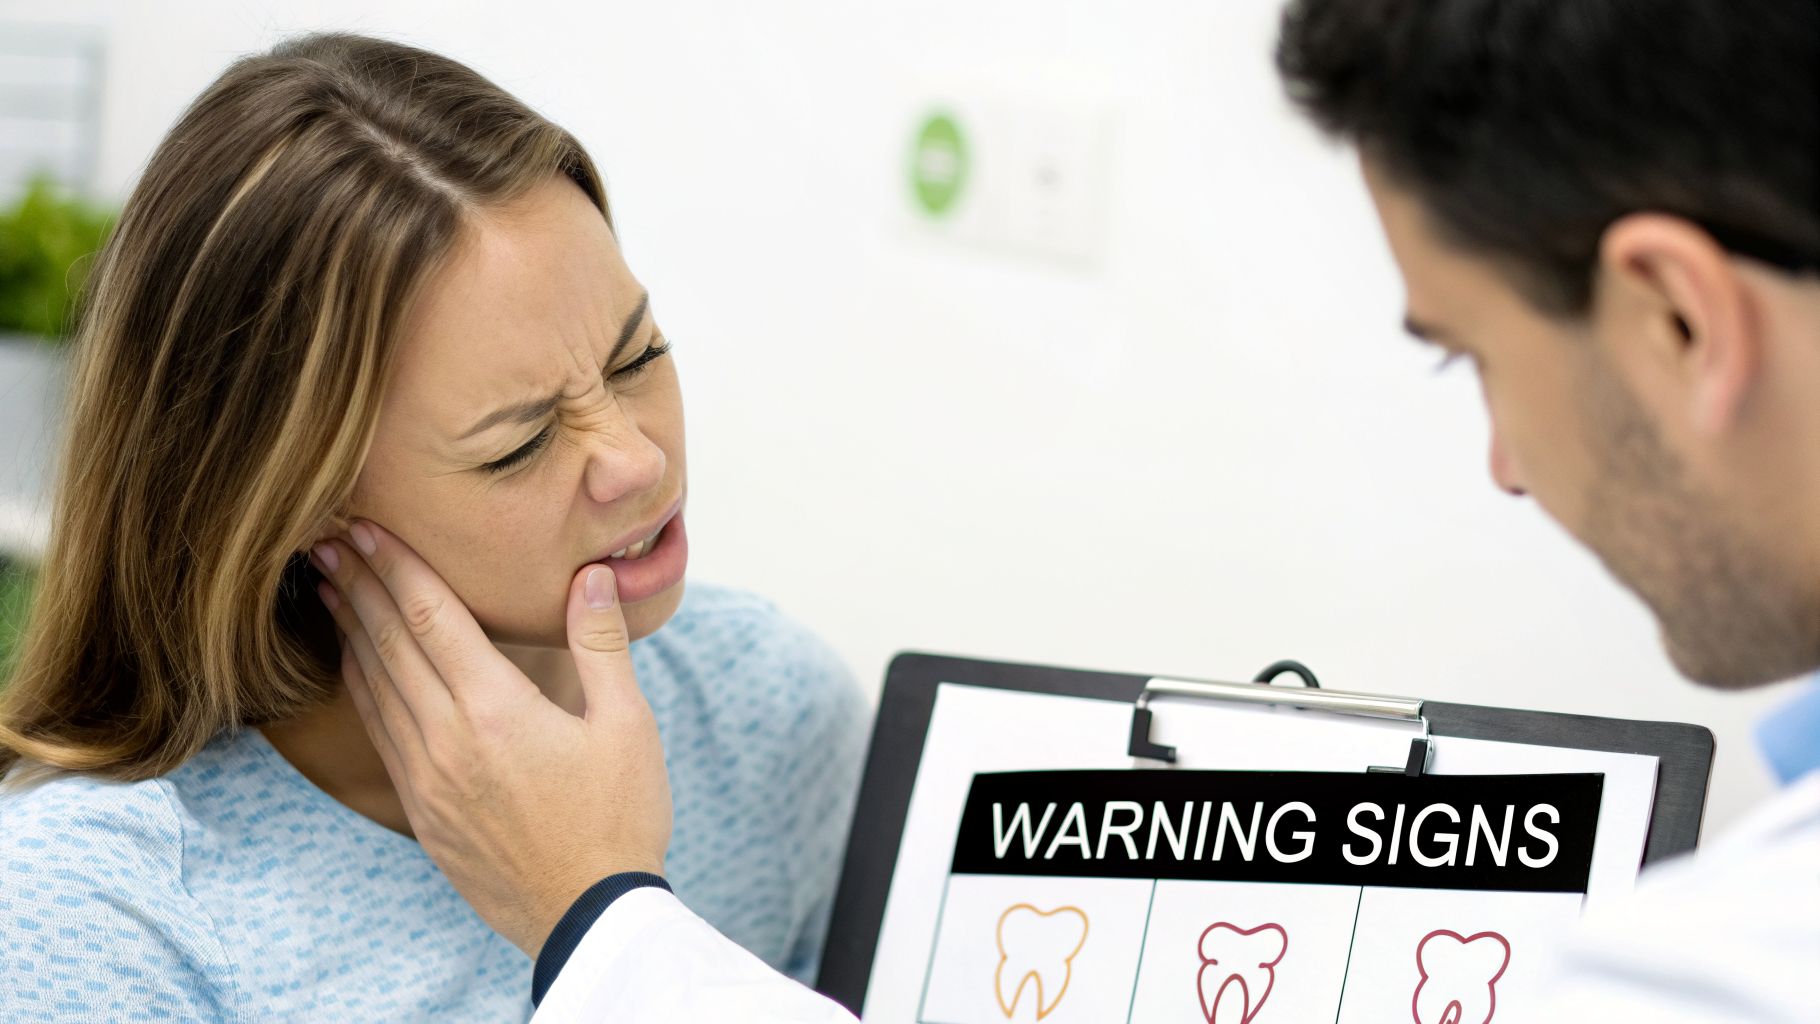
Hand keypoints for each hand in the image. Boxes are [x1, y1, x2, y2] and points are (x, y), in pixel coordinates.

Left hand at [309, 520, 671, 956]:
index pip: (430, 618)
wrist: (588, 917)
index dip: (396, 565)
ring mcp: (427, 779)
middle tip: (325, 539)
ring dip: (349, 631)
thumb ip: (601, 643)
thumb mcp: (628, 724)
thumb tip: (591, 574)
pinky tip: (356, 666)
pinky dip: (361, 687)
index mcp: (496, 710)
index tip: (366, 527)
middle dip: (358, 585)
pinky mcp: (423, 811)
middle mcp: (447, 740)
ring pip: (373, 688)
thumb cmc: (619, 817)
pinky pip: (380, 733)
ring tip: (331, 588)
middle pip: (388, 645)